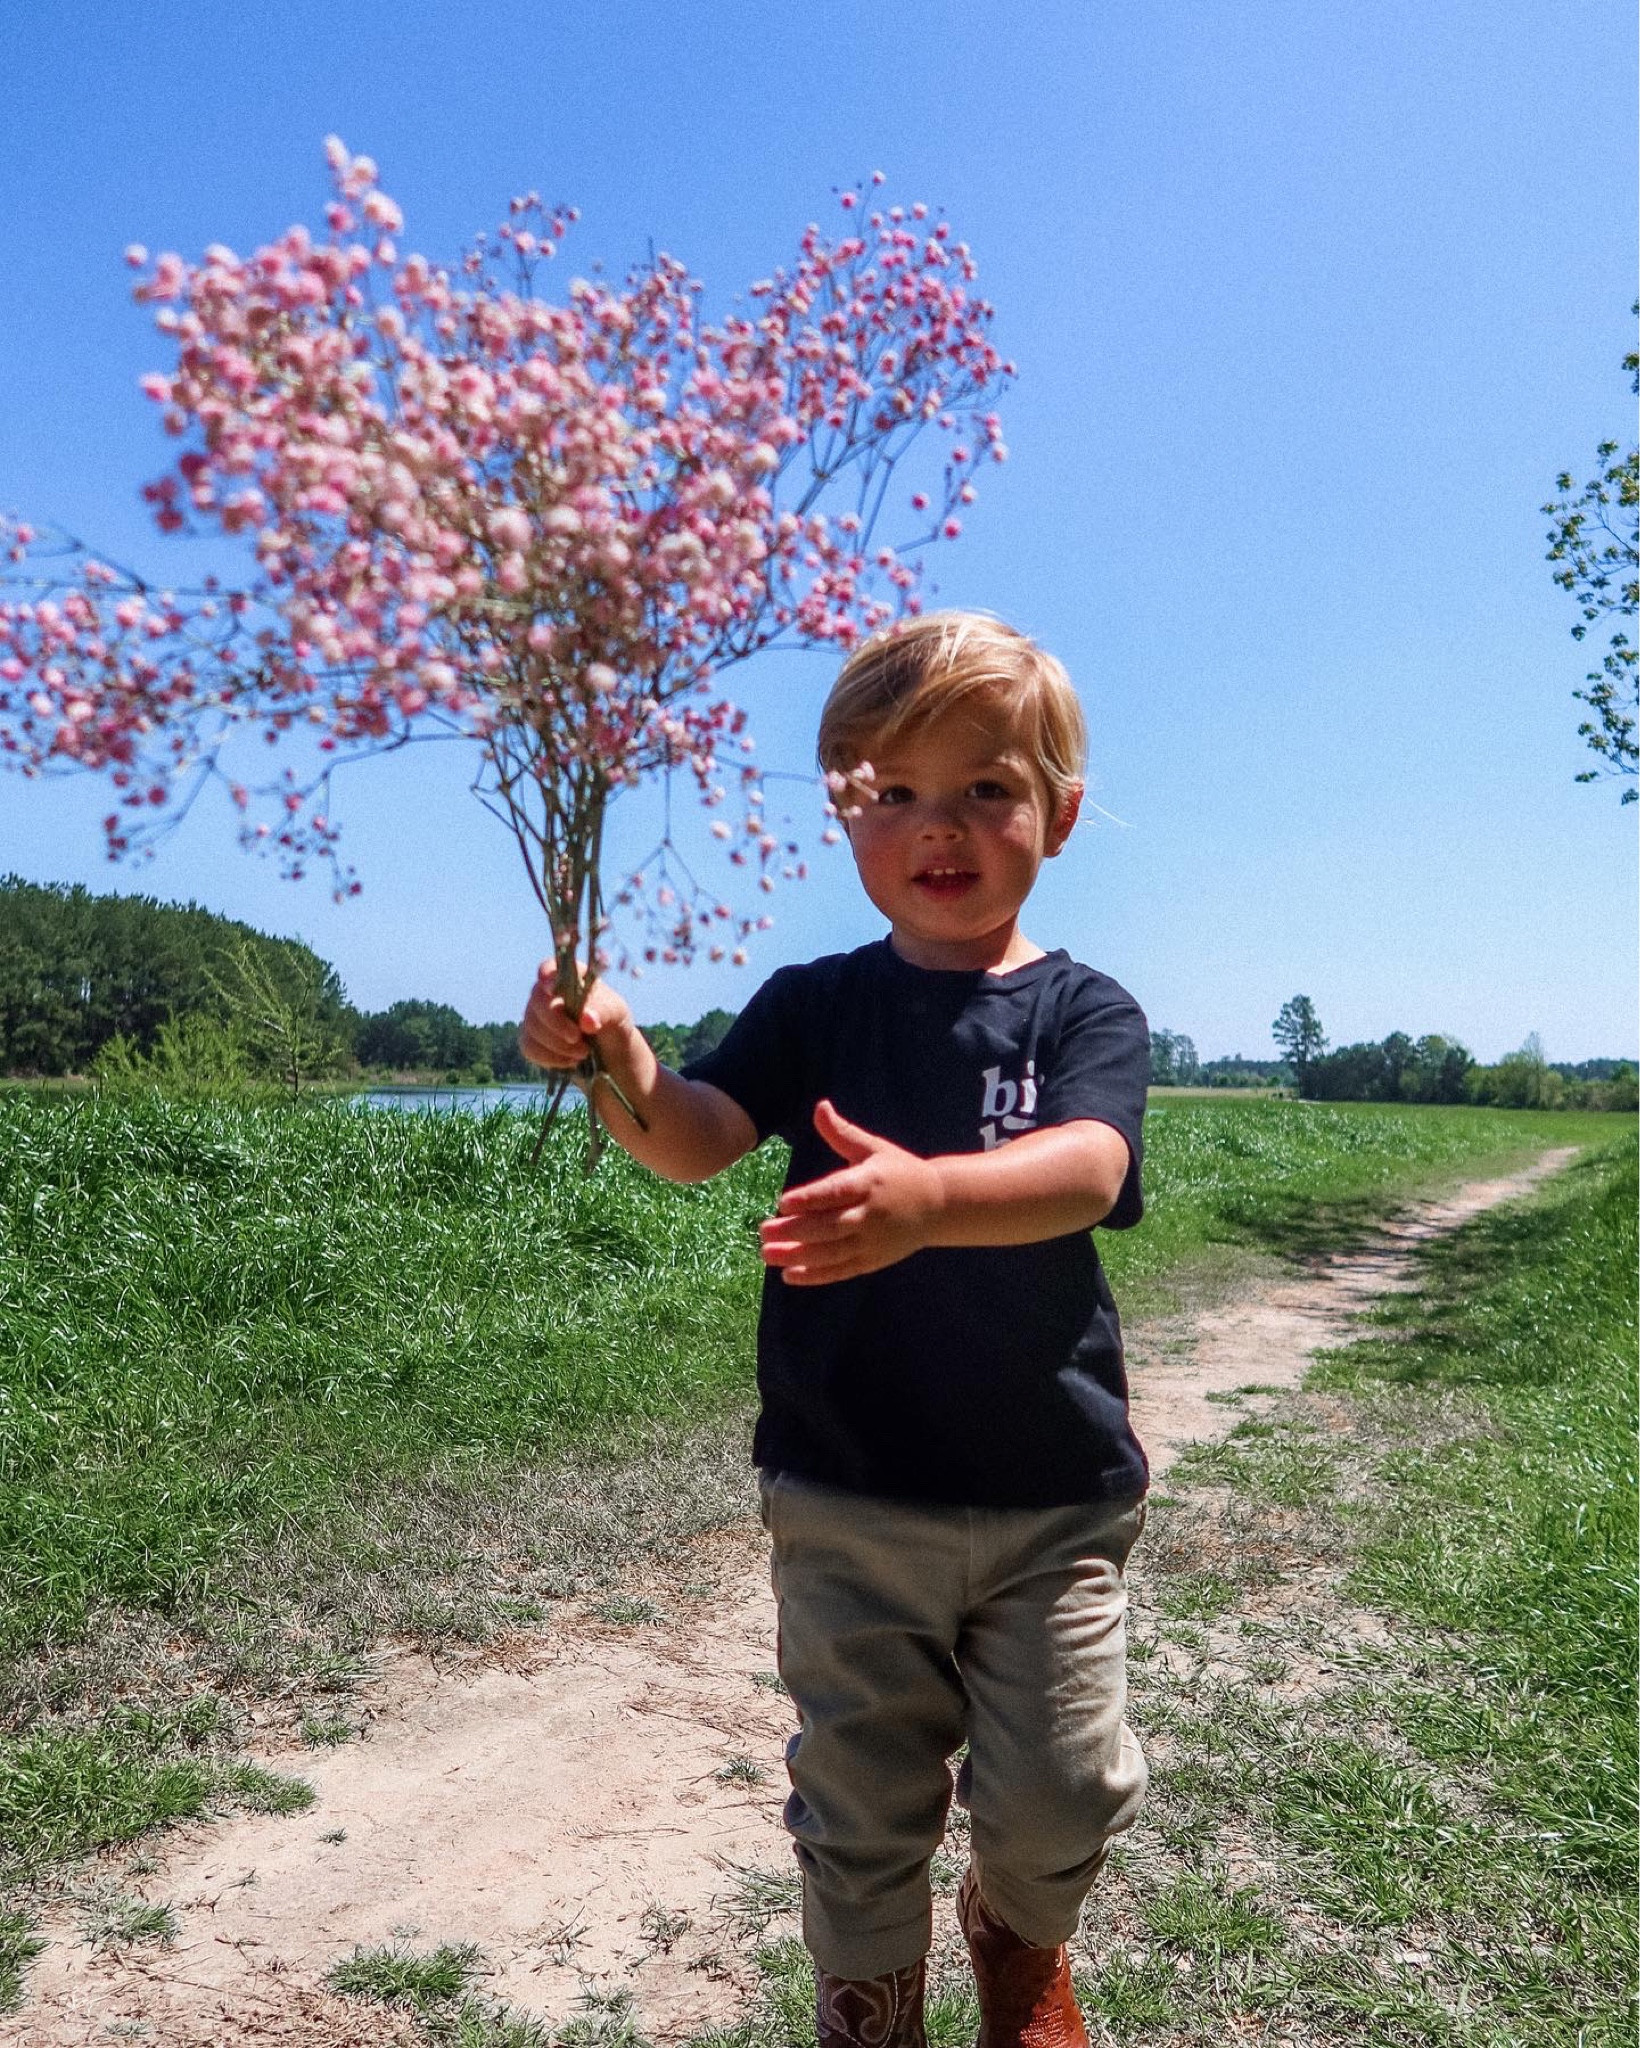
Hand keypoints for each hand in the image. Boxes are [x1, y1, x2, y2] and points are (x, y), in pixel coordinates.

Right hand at [518, 961, 633, 1070]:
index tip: (553, 990)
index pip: (549, 968)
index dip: (546, 977)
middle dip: (557, 1024)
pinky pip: (529, 1047)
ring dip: (557, 1044)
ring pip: (531, 1027)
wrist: (608, 1048)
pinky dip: (550, 1058)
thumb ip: (603, 1011)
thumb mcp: (616, 1013)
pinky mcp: (531, 1039)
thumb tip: (586, 1019)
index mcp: (568, 977)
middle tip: (578, 1038)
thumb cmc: (612, 1020)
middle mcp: (546, 993)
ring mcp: (535, 1016)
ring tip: (583, 1051)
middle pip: (537, 1002)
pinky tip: (569, 1061)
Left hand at [759, 1100, 943, 1285]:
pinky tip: (788, 1275)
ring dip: (798, 1256)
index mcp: (870, 1183)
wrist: (938, 1205)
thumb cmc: (899, 1172)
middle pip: (830, 1226)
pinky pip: (841, 1271)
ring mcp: (872, 1241)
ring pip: (832, 1252)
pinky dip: (816, 1275)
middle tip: (763, 1230)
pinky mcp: (873, 1260)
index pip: (836, 1192)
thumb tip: (820, 1107)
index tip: (782, 1202)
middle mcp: (871, 1215)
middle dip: (795, 1230)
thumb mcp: (873, 1149)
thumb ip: (842, 1133)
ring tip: (767, 1254)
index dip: (809, 1198)